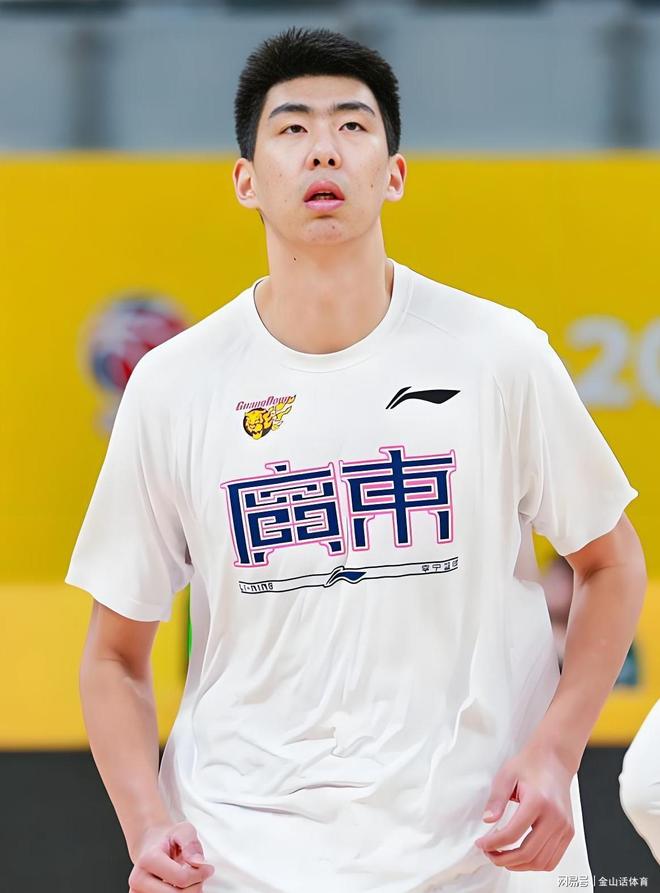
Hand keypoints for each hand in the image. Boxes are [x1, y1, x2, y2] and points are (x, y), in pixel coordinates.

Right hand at [129, 820, 215, 890]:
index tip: (208, 868)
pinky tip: (179, 887)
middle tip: (198, 875)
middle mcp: (138, 880)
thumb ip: (191, 843)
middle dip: (195, 886)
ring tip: (187, 880)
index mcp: (148, 860)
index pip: (181, 879)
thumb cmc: (169, 840)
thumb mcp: (183, 831)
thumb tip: (197, 862)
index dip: (200, 874)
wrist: (151, 848)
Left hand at [474, 743, 574, 871]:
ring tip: (503, 857)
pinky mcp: (568, 832)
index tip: (482, 844)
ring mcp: (565, 827)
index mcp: (539, 802)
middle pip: (528, 853)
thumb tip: (488, 821)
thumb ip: (496, 799)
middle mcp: (555, 817)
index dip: (494, 844)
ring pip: (541, 862)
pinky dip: (535, 864)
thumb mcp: (506, 775)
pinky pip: (552, 860)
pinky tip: (520, 857)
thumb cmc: (531, 764)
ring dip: (519, 866)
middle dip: (504, 860)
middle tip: (490, 854)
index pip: (513, 834)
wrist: (554, 759)